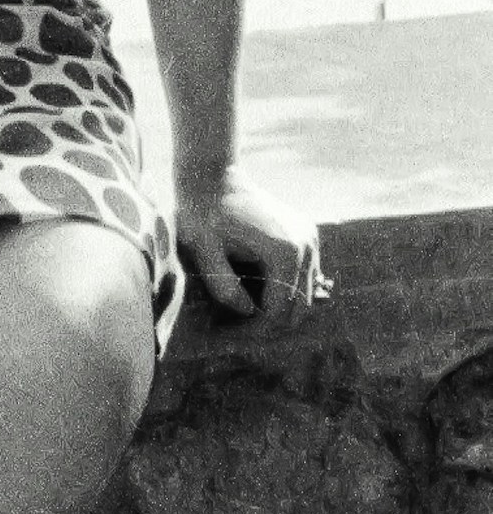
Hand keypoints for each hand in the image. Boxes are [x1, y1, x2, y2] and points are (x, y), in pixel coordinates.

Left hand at [175, 168, 327, 319]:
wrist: (214, 178)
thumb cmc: (202, 214)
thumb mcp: (203, 252)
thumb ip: (224, 286)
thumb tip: (248, 313)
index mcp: (285, 250)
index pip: (279, 310)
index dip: (254, 330)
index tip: (226, 335)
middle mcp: (305, 244)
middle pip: (299, 307)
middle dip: (268, 324)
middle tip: (233, 331)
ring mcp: (309, 238)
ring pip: (304, 294)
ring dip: (277, 308)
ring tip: (241, 314)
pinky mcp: (306, 235)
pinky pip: (303, 276)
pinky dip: (283, 291)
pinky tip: (254, 292)